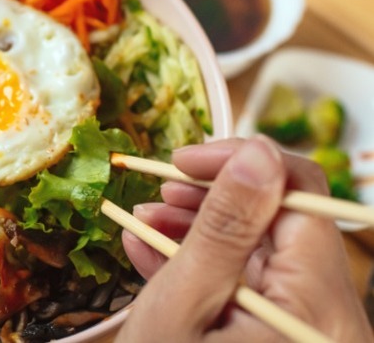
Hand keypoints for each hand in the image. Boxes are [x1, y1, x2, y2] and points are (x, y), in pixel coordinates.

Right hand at [116, 136, 372, 341]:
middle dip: (212, 200)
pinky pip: (253, 287)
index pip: (299, 194)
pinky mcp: (287, 338)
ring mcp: (310, 331)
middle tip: (156, 192)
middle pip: (280, 223)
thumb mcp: (184, 305)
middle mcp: (331, 318)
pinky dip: (208, 267)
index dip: (240, 162)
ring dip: (203, 231)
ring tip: (146, 221)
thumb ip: (224, 229)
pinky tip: (160, 252)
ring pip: (261, 254)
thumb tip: (256, 152)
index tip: (181, 160)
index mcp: (317, 309)